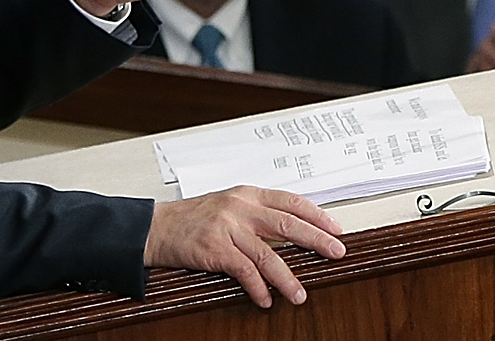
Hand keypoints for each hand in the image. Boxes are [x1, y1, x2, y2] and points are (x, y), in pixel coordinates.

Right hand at [144, 187, 346, 307]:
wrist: (157, 227)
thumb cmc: (193, 218)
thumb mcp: (228, 206)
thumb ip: (256, 214)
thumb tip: (292, 230)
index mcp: (248, 195)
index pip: (291, 201)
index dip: (317, 215)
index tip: (336, 228)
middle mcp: (240, 208)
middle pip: (288, 224)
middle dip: (316, 239)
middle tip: (336, 252)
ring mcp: (228, 228)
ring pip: (268, 254)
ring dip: (287, 277)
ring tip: (300, 294)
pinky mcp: (214, 249)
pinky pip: (244, 271)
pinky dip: (258, 288)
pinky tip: (266, 300)